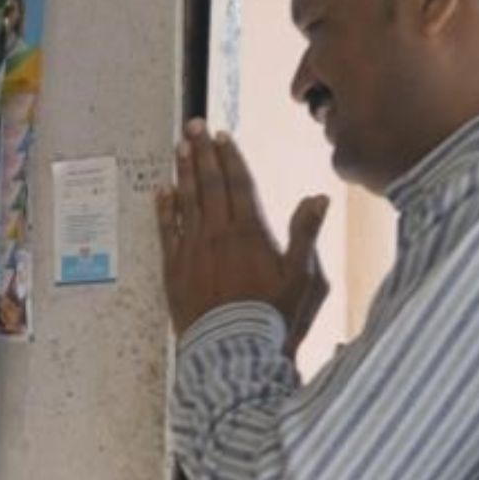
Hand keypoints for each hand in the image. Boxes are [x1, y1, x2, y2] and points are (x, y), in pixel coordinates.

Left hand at [156, 121, 330, 354]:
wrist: (233, 352)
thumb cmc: (273, 318)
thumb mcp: (303, 277)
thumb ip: (306, 234)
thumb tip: (317, 197)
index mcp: (250, 233)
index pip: (238, 185)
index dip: (229, 158)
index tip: (221, 137)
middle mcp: (217, 235)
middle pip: (208, 185)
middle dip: (200, 154)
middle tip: (192, 127)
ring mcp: (192, 252)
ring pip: (185, 203)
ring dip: (181, 173)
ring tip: (178, 148)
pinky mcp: (174, 270)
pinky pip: (166, 232)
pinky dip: (164, 210)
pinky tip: (161, 192)